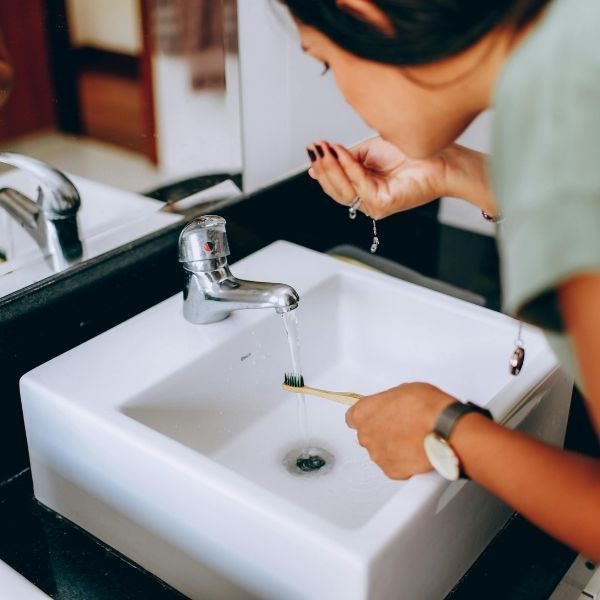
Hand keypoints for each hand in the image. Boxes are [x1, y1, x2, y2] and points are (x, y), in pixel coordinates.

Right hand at [306, 137, 496, 218]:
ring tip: (325, 149)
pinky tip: (342, 153)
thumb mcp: (369, 151)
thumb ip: (345, 159)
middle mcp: (367, 201)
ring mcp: (375, 206)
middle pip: (335, 190)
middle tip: (315, 148)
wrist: (443, 158)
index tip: (313, 148)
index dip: (322, 167)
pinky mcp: (384, 205)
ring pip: (344, 191)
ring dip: (332, 168)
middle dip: (323, 168)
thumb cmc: (413, 153)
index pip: (334, 184)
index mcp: (363, 189)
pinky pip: (360, 186)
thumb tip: (317, 164)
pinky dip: (349, 168)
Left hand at [345, 382, 455, 478]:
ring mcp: (378, 455)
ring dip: (391, 446)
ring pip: (380, 451)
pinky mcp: (392, 471)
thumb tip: (394, 406)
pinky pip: (393, 465)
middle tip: (400, 426)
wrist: (445, 430)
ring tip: (412, 439)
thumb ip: (389, 401)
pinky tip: (415, 451)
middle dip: (381, 431)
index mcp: (364, 412)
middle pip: (367, 434)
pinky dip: (402, 460)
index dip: (367, 415)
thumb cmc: (427, 407)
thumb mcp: (404, 390)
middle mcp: (367, 435)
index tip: (375, 415)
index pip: (353, 416)